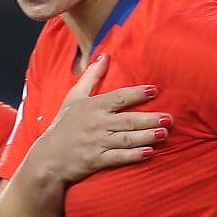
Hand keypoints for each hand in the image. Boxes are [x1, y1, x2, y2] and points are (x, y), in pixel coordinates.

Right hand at [23, 54, 167, 183]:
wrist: (47, 158)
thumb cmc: (62, 126)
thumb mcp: (73, 97)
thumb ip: (91, 76)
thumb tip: (104, 56)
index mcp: (92, 106)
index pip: (118, 97)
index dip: (137, 94)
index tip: (154, 90)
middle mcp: (96, 123)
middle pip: (128, 120)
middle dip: (150, 119)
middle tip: (169, 118)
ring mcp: (97, 143)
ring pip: (127, 138)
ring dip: (147, 136)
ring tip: (164, 133)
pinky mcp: (96, 160)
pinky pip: (119, 157)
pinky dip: (134, 155)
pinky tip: (149, 153)